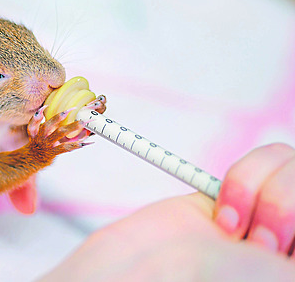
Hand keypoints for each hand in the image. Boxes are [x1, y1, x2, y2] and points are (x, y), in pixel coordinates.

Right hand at [39, 144, 294, 280]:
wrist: (148, 274)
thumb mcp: (291, 277)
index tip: (294, 237)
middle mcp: (293, 239)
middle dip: (294, 206)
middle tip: (270, 246)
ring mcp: (269, 213)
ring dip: (272, 195)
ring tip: (242, 233)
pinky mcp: (238, 190)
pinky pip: (268, 159)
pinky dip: (246, 180)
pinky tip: (225, 217)